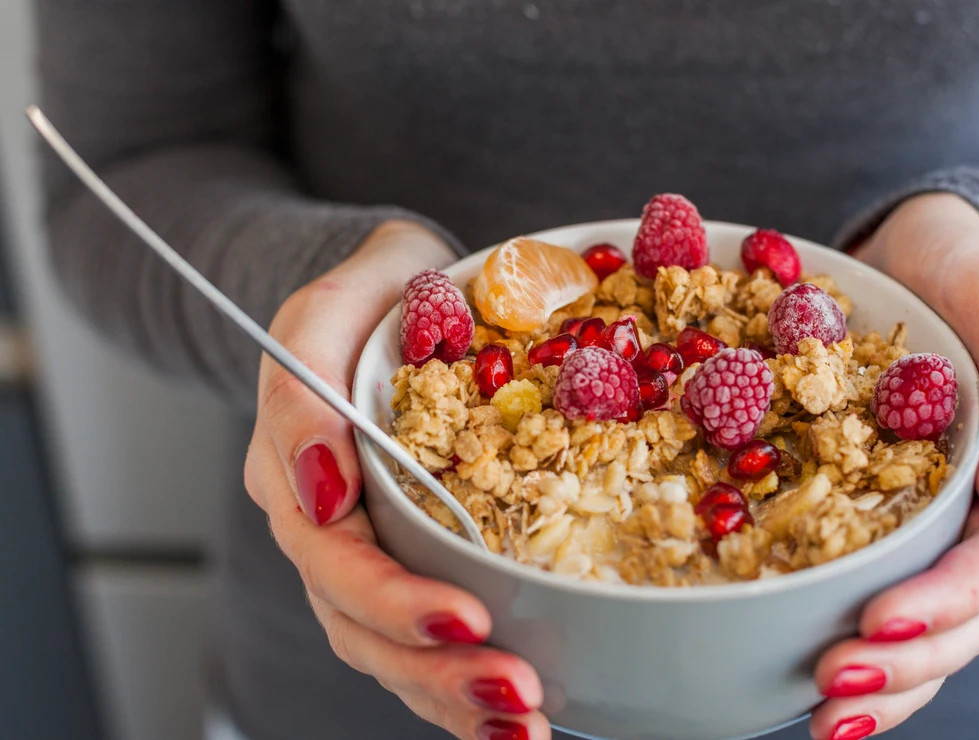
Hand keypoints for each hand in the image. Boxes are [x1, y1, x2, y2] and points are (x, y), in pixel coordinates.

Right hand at [243, 220, 548, 739]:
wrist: (400, 296)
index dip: (394, 598)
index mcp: (298, 472)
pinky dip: (465, 686)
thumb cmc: (374, 295)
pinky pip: (427, 641)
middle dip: (438, 669)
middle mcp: (326, 528)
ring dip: (455, 697)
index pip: (333, 558)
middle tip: (516, 691)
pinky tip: (521, 718)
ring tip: (525, 725)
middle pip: (362, 626)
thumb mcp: (331, 307)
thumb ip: (305, 388)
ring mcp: (367, 552)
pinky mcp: (413, 561)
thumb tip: (324, 490)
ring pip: (392, 652)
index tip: (467, 615)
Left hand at [809, 194, 978, 738]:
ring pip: (931, 627)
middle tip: (835, 688)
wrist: (919, 257)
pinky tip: (803, 683)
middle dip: (908, 662)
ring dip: (885, 683)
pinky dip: (853, 644)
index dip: (948, 601)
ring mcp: (939, 524)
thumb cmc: (972, 277)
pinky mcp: (885, 521)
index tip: (878, 621)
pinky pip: (879, 592)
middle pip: (969, 616)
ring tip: (824, 717)